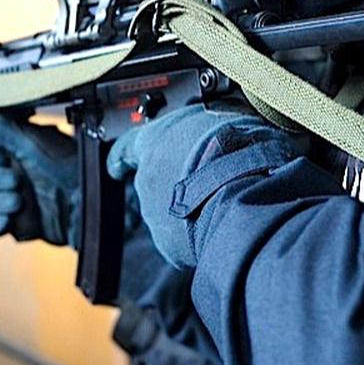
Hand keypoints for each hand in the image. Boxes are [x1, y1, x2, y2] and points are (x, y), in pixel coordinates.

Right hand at [0, 117, 77, 246]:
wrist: (87, 201)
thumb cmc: (67, 165)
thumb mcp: (33, 142)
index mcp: (17, 149)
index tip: (2, 156)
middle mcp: (14, 172)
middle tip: (16, 180)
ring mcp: (16, 198)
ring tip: (20, 200)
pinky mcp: (20, 223)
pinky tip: (6, 221)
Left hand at [108, 104, 303, 266]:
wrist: (246, 194)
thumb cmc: (236, 151)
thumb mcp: (220, 118)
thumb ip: (202, 127)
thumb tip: (216, 128)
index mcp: (153, 142)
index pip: (126, 147)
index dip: (124, 155)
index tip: (117, 164)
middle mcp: (147, 179)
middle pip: (156, 182)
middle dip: (178, 183)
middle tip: (210, 178)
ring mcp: (155, 215)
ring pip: (170, 212)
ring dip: (191, 208)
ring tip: (224, 201)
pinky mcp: (170, 246)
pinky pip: (183, 239)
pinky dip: (200, 233)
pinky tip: (223, 222)